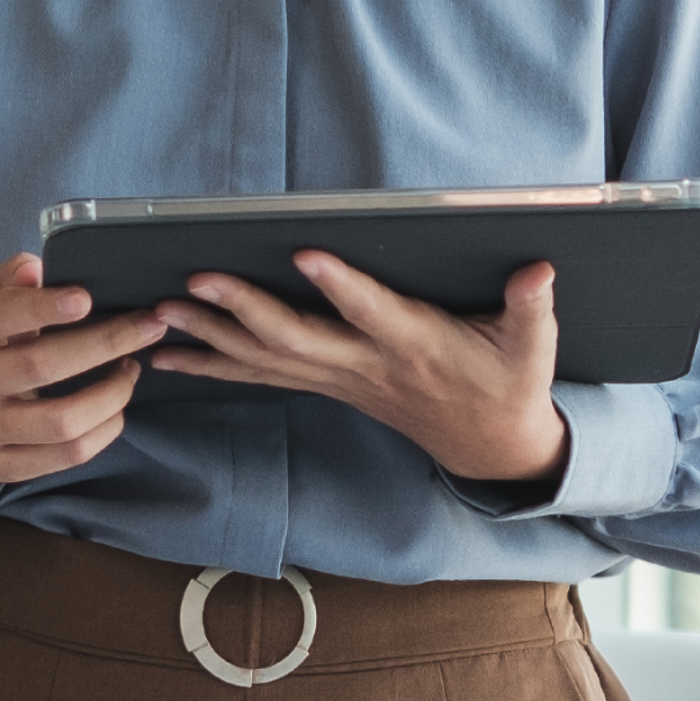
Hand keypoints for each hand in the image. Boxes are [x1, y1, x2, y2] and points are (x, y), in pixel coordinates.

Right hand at [0, 254, 168, 487]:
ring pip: (60, 422)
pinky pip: (67, 456)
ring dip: (112, 393)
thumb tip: (37, 269)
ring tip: (131, 367)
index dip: (42, 308)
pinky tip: (116, 405)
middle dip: (105, 343)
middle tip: (149, 325)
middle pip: (39, 366)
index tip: (86, 298)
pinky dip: (105, 430)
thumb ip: (11, 277)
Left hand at [152, 252, 570, 487]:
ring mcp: (340, 378)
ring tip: (159, 312)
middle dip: (243, 310)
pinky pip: (259, 373)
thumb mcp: (532, 349)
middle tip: (196, 280)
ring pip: (265, 358)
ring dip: (210, 335)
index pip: (372, 312)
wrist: (489, 447)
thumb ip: (532, 308)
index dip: (342, 286)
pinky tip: (168, 355)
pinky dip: (212, 362)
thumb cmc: (509, 385)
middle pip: (296, 338)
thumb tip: (540, 270)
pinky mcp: (326, 383)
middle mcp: (365, 365)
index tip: (307, 254)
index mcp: (413, 345)